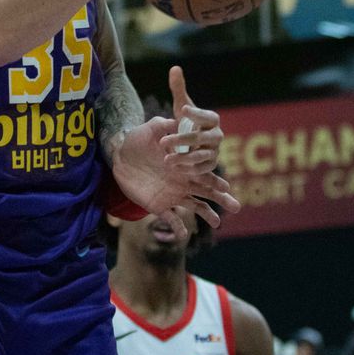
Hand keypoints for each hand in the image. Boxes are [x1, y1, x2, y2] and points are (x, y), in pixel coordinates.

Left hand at [112, 66, 238, 238]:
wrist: (118, 156)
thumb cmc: (137, 141)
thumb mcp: (149, 130)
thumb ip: (162, 125)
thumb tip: (174, 119)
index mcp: (184, 166)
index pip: (205, 174)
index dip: (216, 181)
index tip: (227, 187)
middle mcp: (182, 182)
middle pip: (206, 193)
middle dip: (221, 199)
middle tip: (235, 207)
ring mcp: (171, 195)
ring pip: (194, 207)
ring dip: (206, 215)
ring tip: (216, 223)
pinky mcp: (157, 205)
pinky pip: (170, 219)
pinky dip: (177, 228)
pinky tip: (183, 235)